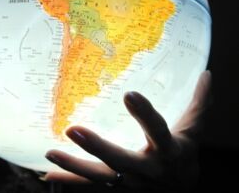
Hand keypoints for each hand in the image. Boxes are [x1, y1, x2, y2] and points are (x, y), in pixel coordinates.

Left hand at [44, 70, 211, 191]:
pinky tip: (48, 175)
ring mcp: (130, 184)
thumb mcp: (194, 129)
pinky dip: (71, 183)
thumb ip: (199, 101)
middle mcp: (148, 170)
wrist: (180, 188)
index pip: (158, 130)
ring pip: (101, 178)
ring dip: (75, 167)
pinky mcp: (119, 190)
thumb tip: (208, 74)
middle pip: (121, 160)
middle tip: (71, 128)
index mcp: (168, 150)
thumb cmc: (183, 152)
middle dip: (97, 146)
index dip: (145, 114)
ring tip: (51, 153)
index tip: (129, 94)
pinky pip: (93, 187)